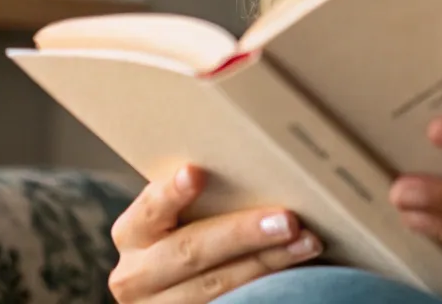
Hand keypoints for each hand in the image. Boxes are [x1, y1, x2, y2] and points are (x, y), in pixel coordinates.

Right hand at [108, 165, 323, 302]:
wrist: (170, 288)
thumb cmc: (188, 228)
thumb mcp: (181, 212)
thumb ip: (205, 192)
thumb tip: (263, 151)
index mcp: (133, 232)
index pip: (150, 208)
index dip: (171, 193)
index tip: (196, 173)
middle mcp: (135, 275)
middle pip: (190, 251)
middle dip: (243, 234)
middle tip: (289, 220)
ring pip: (215, 287)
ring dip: (267, 263)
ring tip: (308, 243)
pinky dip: (265, 290)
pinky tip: (297, 275)